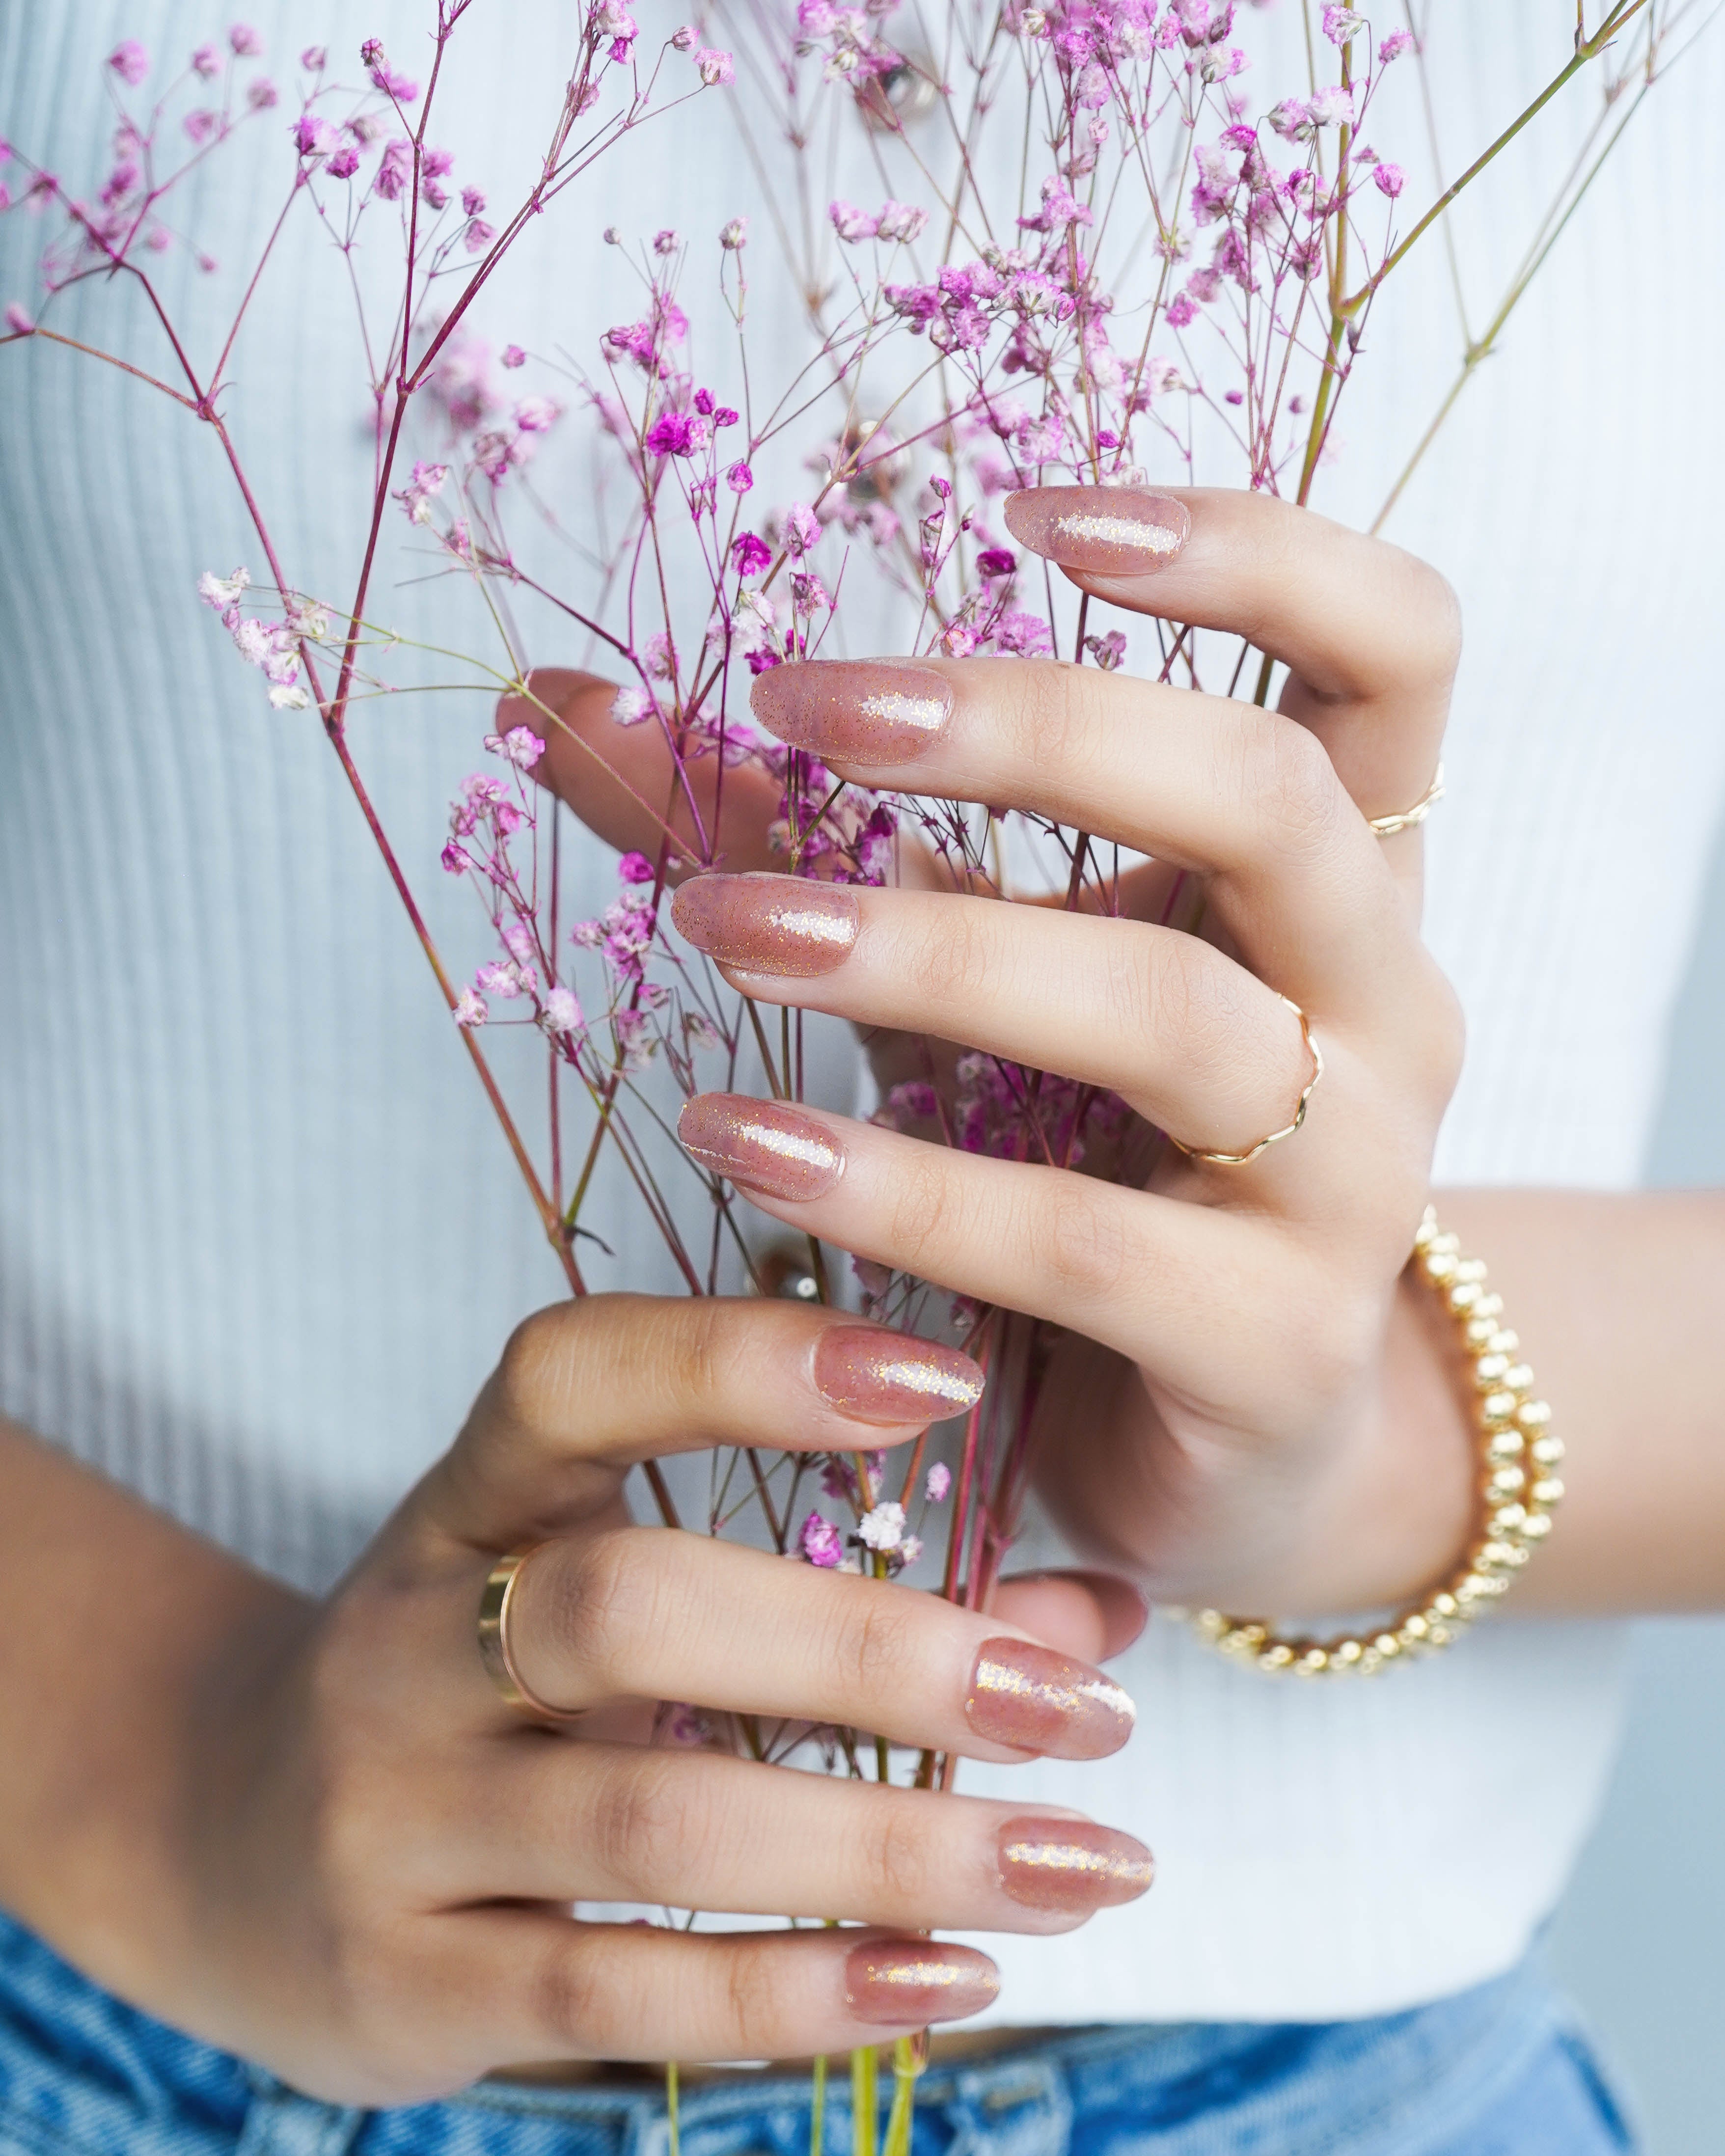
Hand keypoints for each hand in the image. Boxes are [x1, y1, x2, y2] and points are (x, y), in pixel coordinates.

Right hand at [93, 1297, 1146, 2103]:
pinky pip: (622, 1990)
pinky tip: (957, 1976)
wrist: (220, 1843)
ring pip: (654, 1823)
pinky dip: (808, 1991)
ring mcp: (396, 1816)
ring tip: (1081, 1860)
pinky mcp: (406, 1983)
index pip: (571, 1379)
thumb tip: (1090, 1626)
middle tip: (1073, 1702)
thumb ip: (848, 1590)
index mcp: (470, 1501)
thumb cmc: (485, 1688)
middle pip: (634, 1607)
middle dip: (873, 1653)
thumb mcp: (615, 1598)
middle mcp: (412, 1641)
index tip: (941, 1377)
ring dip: (892, 1845)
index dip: (745, 1355)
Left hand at [515, 488, 1466, 1616]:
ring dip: (925, 952)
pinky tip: (746, 1141)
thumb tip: (566, 704)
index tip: (1038, 515)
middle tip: (812, 706)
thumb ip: (799, 834)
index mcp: (1340, 877)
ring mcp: (1355, 1181)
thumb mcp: (967, 971)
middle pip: (1268, 797)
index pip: (1392, 647)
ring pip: (1164, 1017)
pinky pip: (1083, 1244)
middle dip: (1034, 731)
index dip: (1255, 550)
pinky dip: (901, 1183)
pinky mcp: (1277, 1346)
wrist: (1227, 1437)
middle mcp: (1381, 1002)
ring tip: (722, 927)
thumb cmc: (1093, 1163)